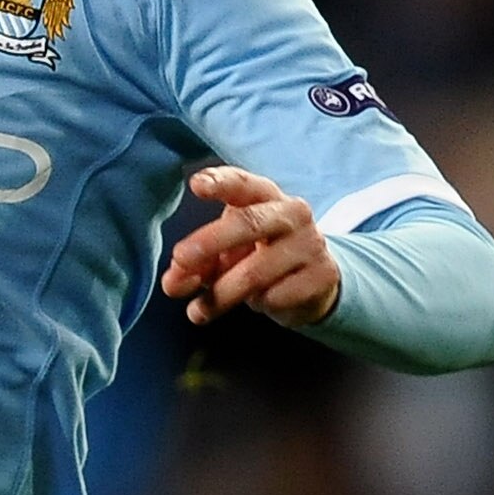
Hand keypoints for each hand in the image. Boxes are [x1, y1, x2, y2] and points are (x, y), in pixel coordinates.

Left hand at [160, 165, 341, 329]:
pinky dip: (257, 304)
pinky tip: (258, 302)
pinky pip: (276, 296)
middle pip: (248, 223)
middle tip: (180, 259)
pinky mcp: (322, 276)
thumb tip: (171, 284)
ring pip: (256, 272)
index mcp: (265, 196)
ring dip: (220, 295)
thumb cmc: (259, 257)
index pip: (243, 184)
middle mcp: (292, 213)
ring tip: (197, 312)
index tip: (196, 184)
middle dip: (210, 241)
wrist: (314, 283)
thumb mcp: (225, 255)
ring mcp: (311, 243)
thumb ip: (195, 265)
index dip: (220, 182)